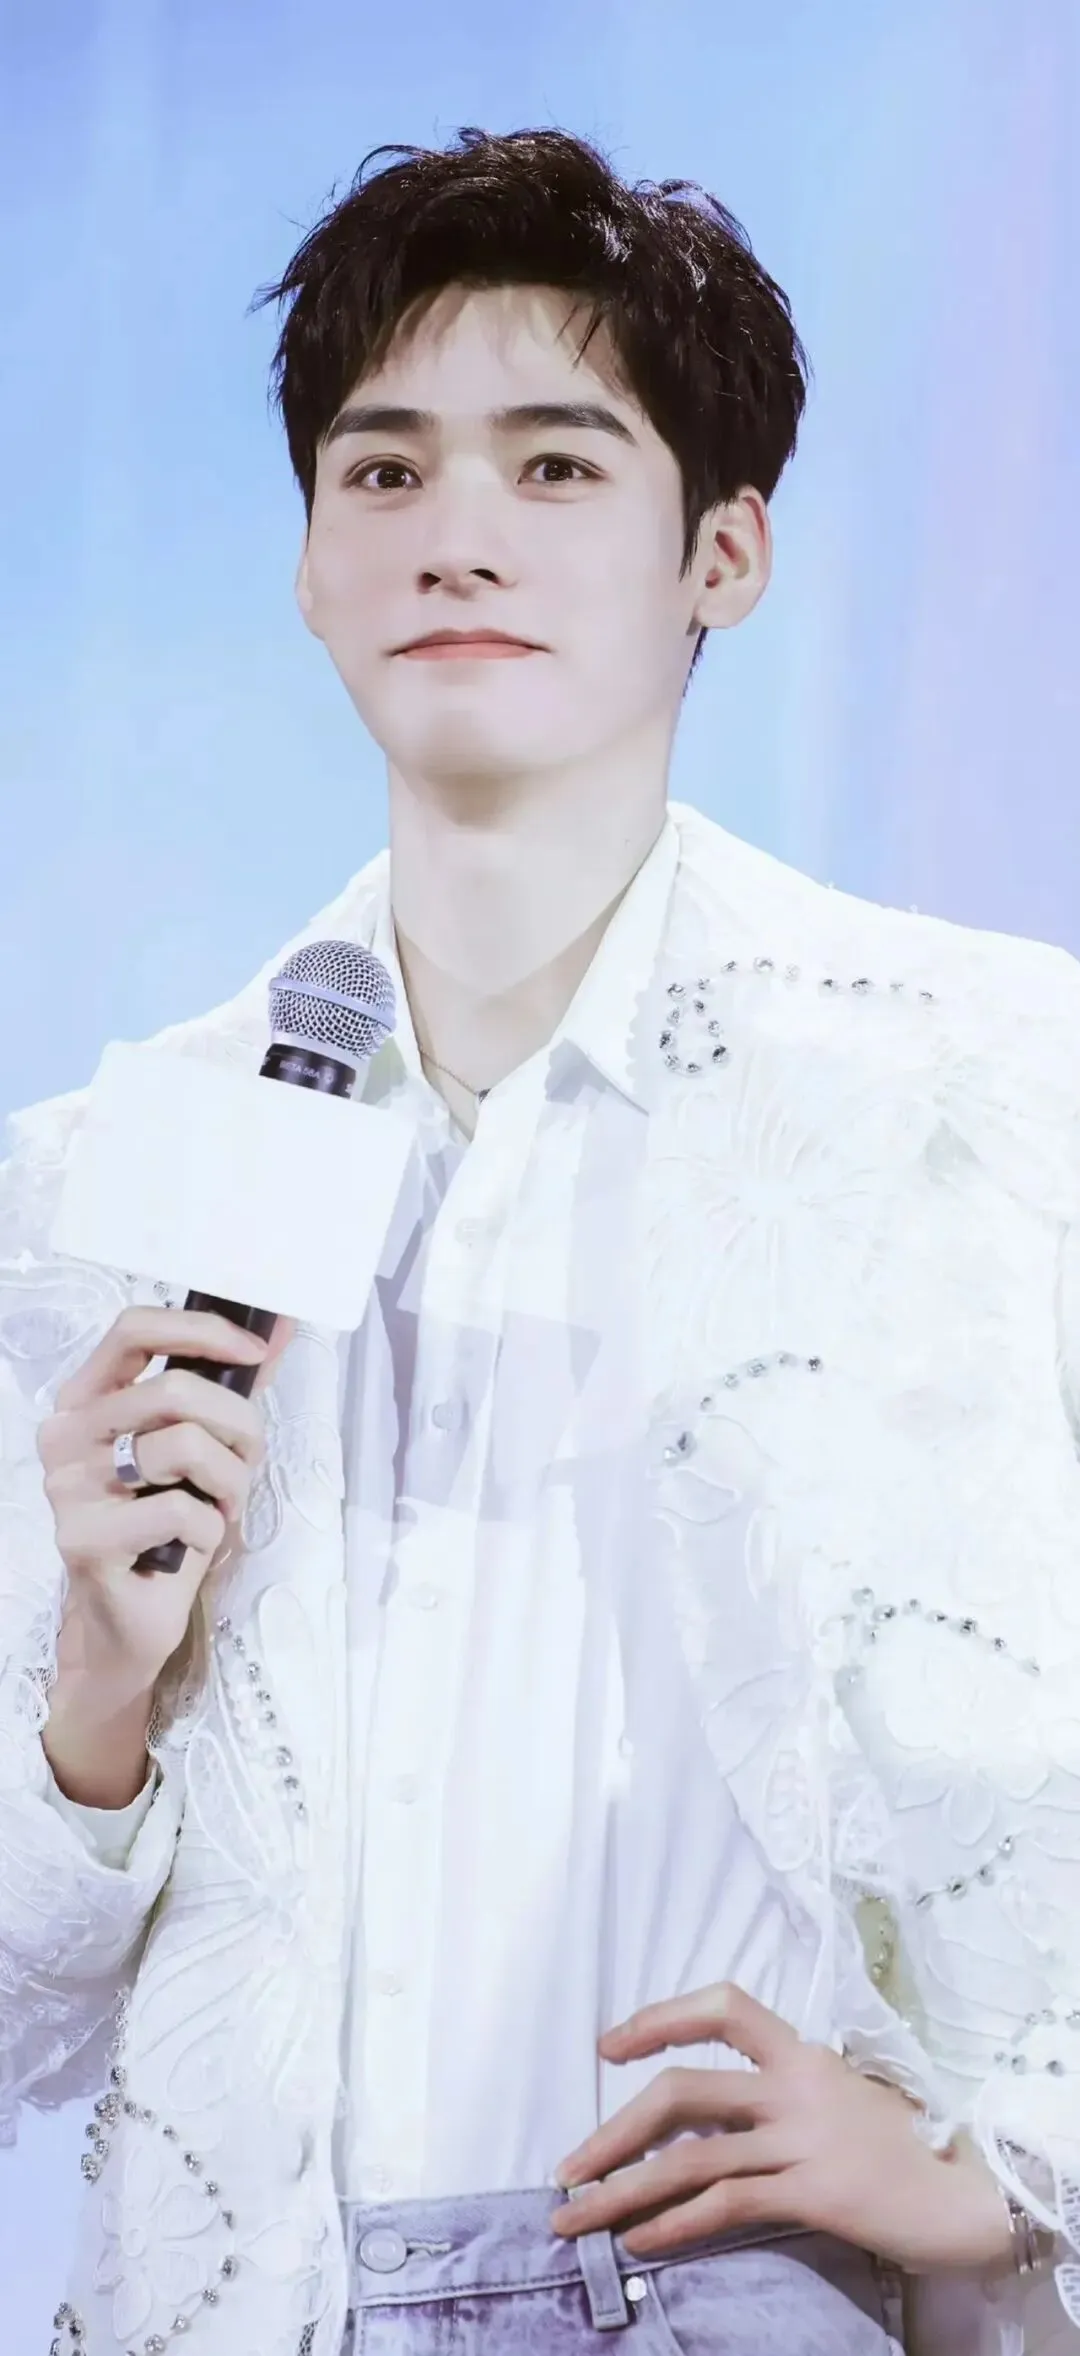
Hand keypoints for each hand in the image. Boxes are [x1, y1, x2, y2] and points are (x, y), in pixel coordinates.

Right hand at [37, 1305, 294, 1708]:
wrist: (131, 1621)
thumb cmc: (167, 1527)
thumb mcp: (201, 1448)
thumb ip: (228, 1388)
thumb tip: (279, 1327)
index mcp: (86, 1400)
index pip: (133, 1328)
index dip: (201, 1331)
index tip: (254, 1353)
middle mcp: (66, 1435)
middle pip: (175, 1389)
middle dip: (238, 1425)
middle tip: (246, 1463)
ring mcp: (68, 1487)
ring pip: (184, 1444)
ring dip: (230, 1481)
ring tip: (220, 1509)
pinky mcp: (83, 1538)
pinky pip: (180, 1509)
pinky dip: (209, 1530)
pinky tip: (192, 1544)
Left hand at [550, 1982, 1013, 2273]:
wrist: (962, 2195)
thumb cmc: (899, 2145)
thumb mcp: (841, 2092)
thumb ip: (782, 2088)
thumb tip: (709, 2113)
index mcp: (802, 2052)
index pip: (723, 2006)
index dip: (659, 2018)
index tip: (609, 2045)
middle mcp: (797, 2085)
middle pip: (685, 2090)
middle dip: (614, 2130)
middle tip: (569, 2166)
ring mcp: (804, 2139)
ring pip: (691, 2157)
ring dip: (622, 2188)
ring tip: (576, 2215)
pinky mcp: (813, 2192)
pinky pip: (726, 2204)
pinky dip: (673, 2224)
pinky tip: (639, 2241)